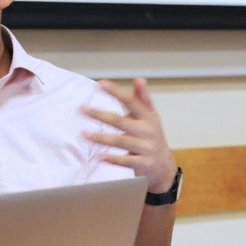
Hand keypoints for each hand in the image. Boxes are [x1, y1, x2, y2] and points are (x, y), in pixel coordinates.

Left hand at [82, 78, 177, 193]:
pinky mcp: (143, 164)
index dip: (115, 92)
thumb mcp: (151, 116)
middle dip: (100, 115)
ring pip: (121, 141)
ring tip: (83, 134)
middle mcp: (147, 131)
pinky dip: (113, 159)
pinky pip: (126, 161)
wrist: (164, 166)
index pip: (130, 101)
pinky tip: (99, 156)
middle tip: (82, 109)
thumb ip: (143, 98)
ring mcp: (146, 148)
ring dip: (101, 138)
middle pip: (120, 121)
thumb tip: (139, 79)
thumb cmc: (152, 136)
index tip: (99, 84)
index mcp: (147, 117)